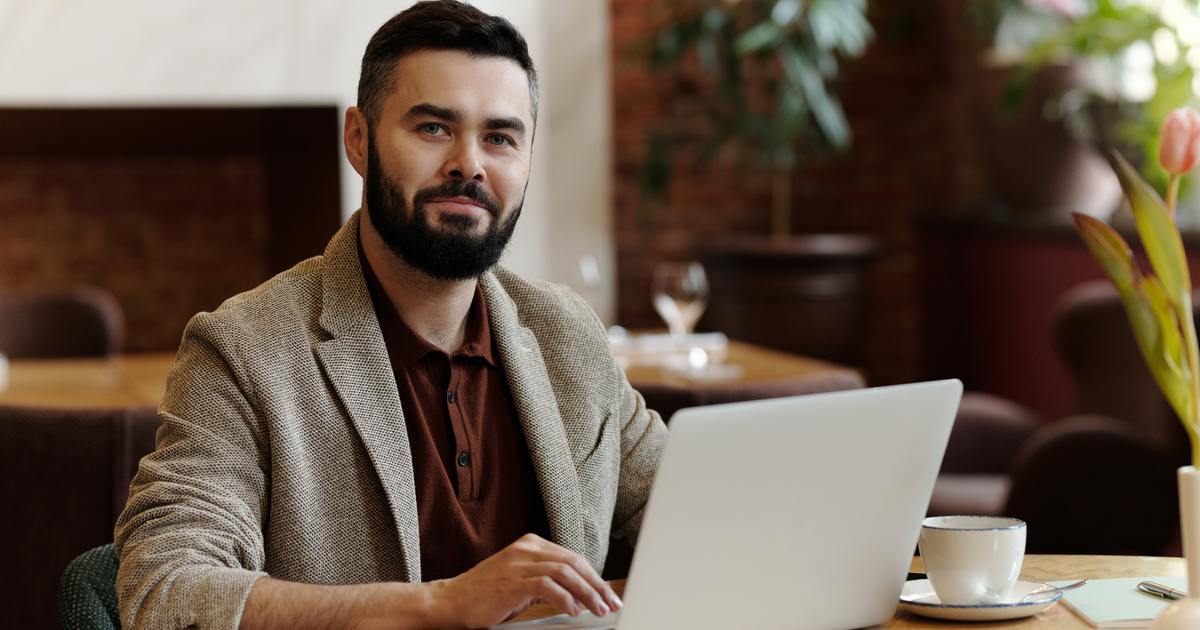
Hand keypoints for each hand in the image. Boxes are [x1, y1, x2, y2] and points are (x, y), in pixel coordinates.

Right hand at [427, 533, 622, 627]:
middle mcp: (526, 549)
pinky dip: (566, 599)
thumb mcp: (520, 582)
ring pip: (565, 572)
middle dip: (596, 585)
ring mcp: (518, 563)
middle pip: (574, 562)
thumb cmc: (485, 595)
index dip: (594, 576)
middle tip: (611, 603)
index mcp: (530, 545)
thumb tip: (579, 596)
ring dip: (587, 593)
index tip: (607, 594)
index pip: (572, 557)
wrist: (450, 602)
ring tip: (598, 610)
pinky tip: (574, 610)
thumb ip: (546, 582)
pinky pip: (548, 586)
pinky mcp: (512, 582)